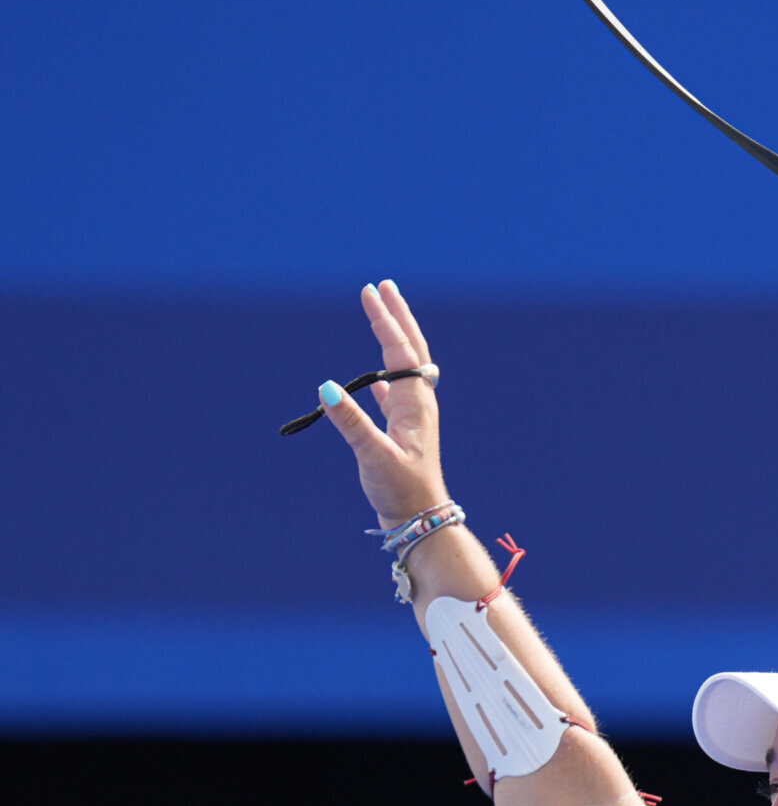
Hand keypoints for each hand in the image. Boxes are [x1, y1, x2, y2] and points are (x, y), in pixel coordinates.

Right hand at [317, 280, 449, 528]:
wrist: (421, 519)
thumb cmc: (402, 491)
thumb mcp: (373, 457)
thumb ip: (351, 423)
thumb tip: (328, 388)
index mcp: (415, 405)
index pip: (400, 352)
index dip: (385, 320)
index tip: (370, 292)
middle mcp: (418, 405)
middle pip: (410, 350)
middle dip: (397, 317)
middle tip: (383, 286)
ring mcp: (412, 417)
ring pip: (404, 368)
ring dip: (393, 340)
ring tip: (383, 317)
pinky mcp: (403, 433)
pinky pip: (395, 394)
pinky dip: (386, 378)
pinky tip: (378, 380)